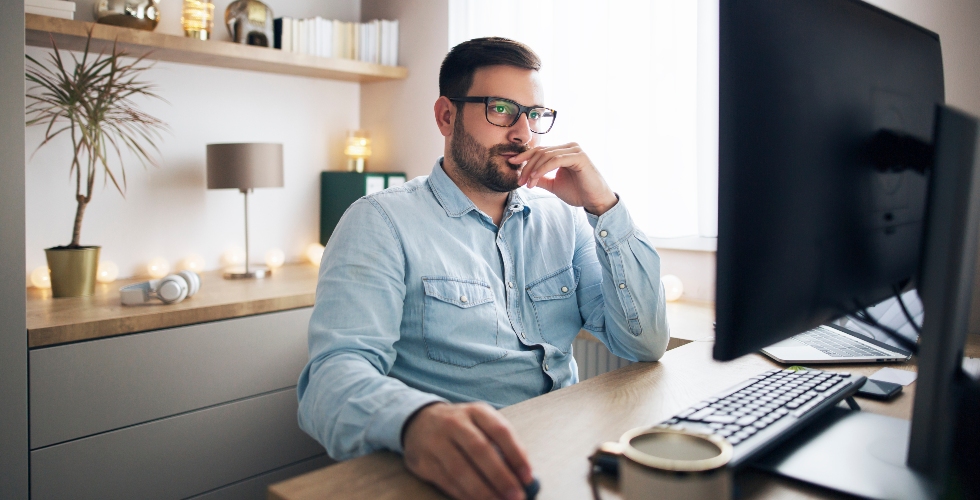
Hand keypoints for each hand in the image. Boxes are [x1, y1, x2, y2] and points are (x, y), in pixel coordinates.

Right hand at [403, 402, 533, 499]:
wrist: (419, 422)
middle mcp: (454, 423)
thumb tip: (523, 475)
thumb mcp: (481, 424)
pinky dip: (464, 495)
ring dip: (482, 491)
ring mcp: (436, 441)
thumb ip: (502, 444)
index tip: (528, 477)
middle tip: (516, 496)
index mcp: (476, 412)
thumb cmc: (462, 428)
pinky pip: (447, 482)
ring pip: (461, 470)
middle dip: (500, 477)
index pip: (500, 431)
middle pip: (480, 450)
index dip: (516, 454)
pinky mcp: (424, 461)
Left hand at [511, 143, 617, 215]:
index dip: (524, 156)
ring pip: (546, 155)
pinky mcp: (579, 157)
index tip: (511, 163)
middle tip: (519, 181)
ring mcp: (575, 150)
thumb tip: (526, 176)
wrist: (595, 201)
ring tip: (527, 183)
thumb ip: (542, 178)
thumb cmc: (578, 192)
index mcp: (563, 151)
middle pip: (541, 152)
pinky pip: (556, 160)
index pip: (540, 150)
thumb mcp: (554, 184)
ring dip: (533, 169)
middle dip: (527, 166)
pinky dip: (543, 169)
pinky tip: (535, 178)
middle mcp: (569, 147)